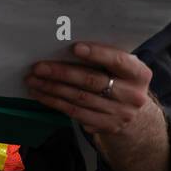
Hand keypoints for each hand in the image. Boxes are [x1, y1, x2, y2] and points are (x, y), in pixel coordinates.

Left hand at [24, 41, 156, 136]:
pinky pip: (74, 112)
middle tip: (38, 67)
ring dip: (51, 88)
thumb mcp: (121, 68)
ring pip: (78, 98)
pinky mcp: (106, 126)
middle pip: (91, 81)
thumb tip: (65, 44)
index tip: (74, 47)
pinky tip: (40, 93)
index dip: (97, 54)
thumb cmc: (119, 80)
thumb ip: (104, 57)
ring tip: (32, 79)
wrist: (134, 115)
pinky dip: (54, 102)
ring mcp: (120, 113)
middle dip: (61, 73)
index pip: (118, 61)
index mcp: (139, 74)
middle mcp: (132, 95)